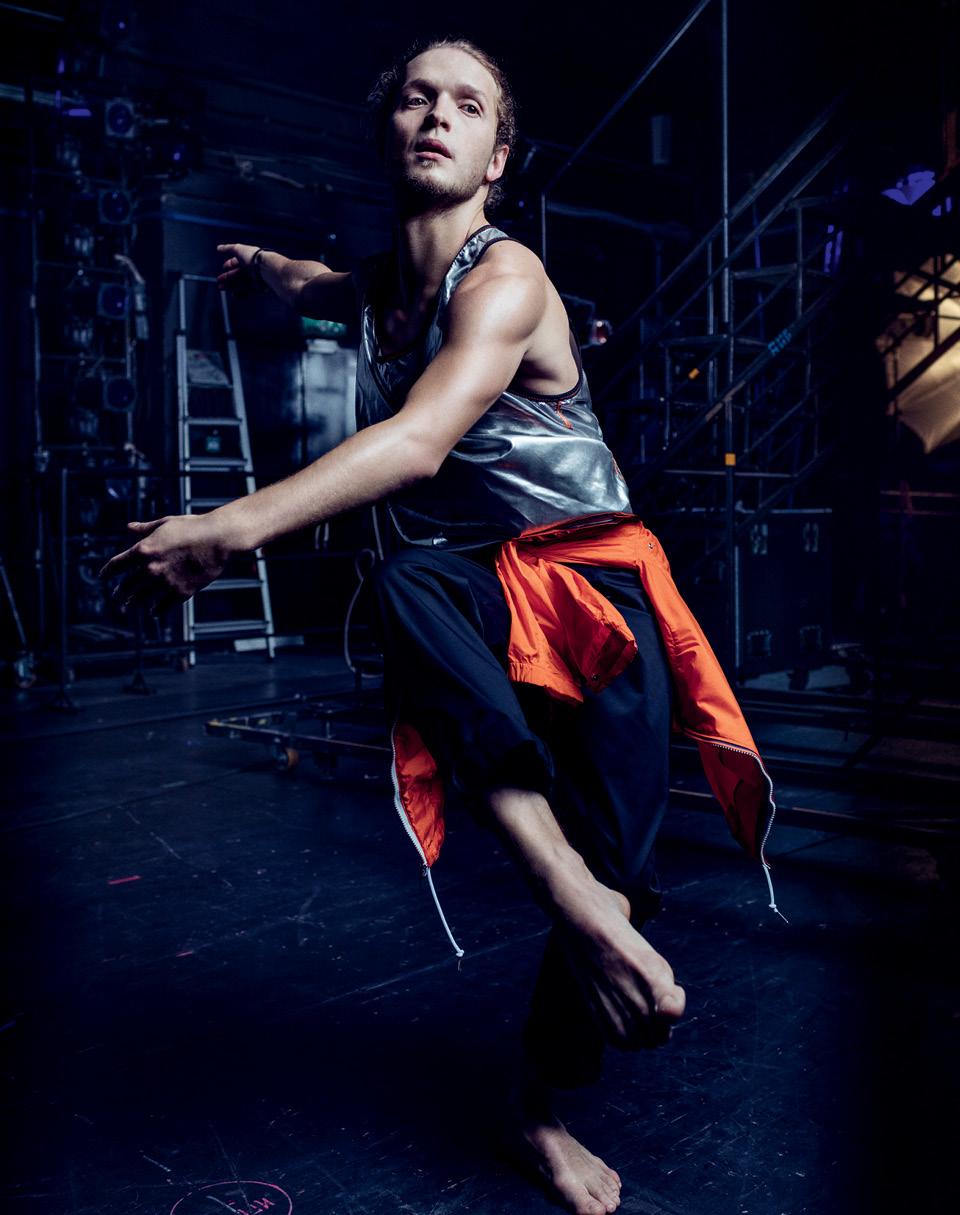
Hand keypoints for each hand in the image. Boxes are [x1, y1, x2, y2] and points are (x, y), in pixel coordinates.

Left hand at [99, 514, 232, 615]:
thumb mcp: (165, 523)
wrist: (218, 539)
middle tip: (117, 598)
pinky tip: (153, 612)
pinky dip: (157, 610)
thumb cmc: (193, 527)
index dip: (107, 572)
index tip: (103, 577)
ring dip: (135, 603)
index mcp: (143, 549)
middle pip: (127, 585)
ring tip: (131, 605)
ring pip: (142, 598)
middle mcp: (150, 568)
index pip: (117, 565)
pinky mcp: (181, 592)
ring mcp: (165, 582)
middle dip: (120, 593)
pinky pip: (163, 606)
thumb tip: (129, 527)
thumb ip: (145, 528)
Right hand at [216, 242, 261, 293]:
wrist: (266, 269)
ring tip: (222, 288)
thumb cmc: (253, 258)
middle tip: (219, 282)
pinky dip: (241, 294)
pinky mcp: (259, 288)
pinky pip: (249, 292)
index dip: (229, 265)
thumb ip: (228, 248)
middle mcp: (251, 268)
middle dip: (227, 278)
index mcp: (247, 258)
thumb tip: (219, 248)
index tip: (224, 268)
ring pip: (241, 284)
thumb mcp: (238, 249)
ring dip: (231, 286)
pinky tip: (234, 295)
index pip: (237, 262)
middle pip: (237, 274)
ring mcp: (255, 278)